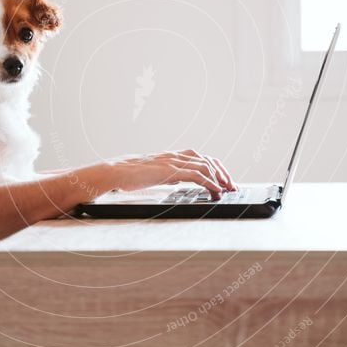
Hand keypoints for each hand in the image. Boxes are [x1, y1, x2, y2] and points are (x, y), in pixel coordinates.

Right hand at [107, 149, 237, 199]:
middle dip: (223, 173)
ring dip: (219, 178)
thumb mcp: (153, 174)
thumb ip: (167, 174)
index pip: (201, 158)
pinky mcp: (170, 171)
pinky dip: (209, 182)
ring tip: (226, 189)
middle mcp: (175, 156)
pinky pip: (196, 175)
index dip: (215, 168)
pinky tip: (215, 190)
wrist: (115, 172)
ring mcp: (173, 162)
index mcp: (172, 156)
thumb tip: (179, 180)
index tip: (224, 180)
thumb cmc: (129, 175)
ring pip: (205, 165)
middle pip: (208, 160)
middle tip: (232, 186)